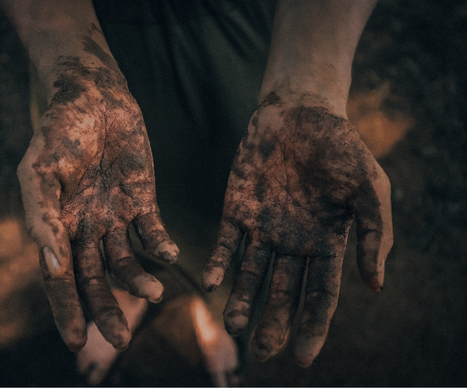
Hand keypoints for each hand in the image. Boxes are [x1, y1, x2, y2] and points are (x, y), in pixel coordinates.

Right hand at [18, 56, 178, 350]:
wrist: (91, 94)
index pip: (58, 279)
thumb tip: (50, 266)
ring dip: (138, 282)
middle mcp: (82, 229)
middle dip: (105, 311)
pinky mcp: (140, 200)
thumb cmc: (56, 130)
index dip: (66, 310)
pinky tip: (169, 257)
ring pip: (124, 263)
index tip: (75, 342)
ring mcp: (111, 216)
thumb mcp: (39, 173)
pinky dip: (160, 248)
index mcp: (52, 227)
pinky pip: (151, 233)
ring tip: (154, 294)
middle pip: (93, 281)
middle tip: (120, 340)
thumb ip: (41, 218)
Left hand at [201, 91, 392, 365]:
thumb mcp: (370, 188)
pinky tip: (210, 283)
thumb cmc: (343, 149)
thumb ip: (375, 234)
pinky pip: (224, 246)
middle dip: (272, 323)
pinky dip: (217, 265)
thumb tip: (374, 286)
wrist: (302, 111)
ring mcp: (262, 230)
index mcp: (327, 244)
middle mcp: (293, 245)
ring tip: (234, 327)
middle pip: (281, 294)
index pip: (319, 296)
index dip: (312, 327)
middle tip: (262, 352)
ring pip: (250, 277)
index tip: (302, 356)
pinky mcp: (235, 211)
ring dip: (242, 302)